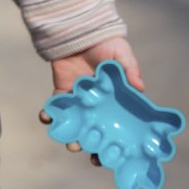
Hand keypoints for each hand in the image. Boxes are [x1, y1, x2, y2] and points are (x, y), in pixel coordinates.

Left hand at [38, 36, 143, 161]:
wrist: (81, 31)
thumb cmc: (107, 45)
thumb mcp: (122, 56)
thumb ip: (131, 71)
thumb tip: (141, 87)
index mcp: (116, 102)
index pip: (118, 127)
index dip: (116, 143)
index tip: (114, 157)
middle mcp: (98, 106)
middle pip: (95, 132)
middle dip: (92, 146)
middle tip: (89, 154)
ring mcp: (79, 101)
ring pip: (75, 125)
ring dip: (70, 136)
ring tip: (71, 142)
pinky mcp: (62, 92)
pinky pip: (55, 109)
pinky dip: (49, 115)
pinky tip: (47, 118)